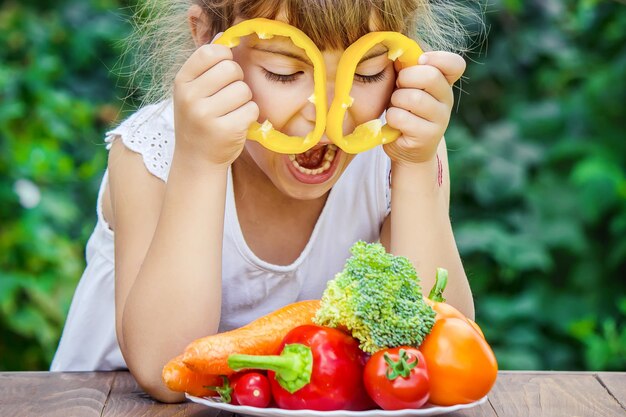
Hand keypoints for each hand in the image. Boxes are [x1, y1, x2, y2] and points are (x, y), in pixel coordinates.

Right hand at [173, 43, 258, 168]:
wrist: (196, 159)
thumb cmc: (199, 120)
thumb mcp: (194, 91)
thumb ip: (207, 64)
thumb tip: (224, 35)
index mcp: (182, 82)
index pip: (210, 52)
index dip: (225, 58)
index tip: (224, 72)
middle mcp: (190, 97)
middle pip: (231, 69)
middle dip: (237, 80)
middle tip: (229, 96)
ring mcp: (206, 115)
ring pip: (244, 90)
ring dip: (244, 100)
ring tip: (231, 112)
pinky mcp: (226, 131)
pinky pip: (252, 109)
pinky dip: (249, 116)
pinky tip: (236, 124)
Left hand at [383, 51, 465, 164]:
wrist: (408, 149)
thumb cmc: (405, 111)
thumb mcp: (408, 86)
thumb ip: (408, 68)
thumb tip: (395, 50)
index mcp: (445, 84)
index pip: (455, 64)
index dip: (436, 58)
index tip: (419, 61)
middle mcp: (448, 100)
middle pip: (430, 76)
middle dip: (405, 78)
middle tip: (398, 87)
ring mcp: (440, 120)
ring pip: (413, 98)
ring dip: (396, 101)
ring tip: (396, 107)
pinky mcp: (427, 137)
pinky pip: (401, 117)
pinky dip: (391, 118)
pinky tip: (395, 123)